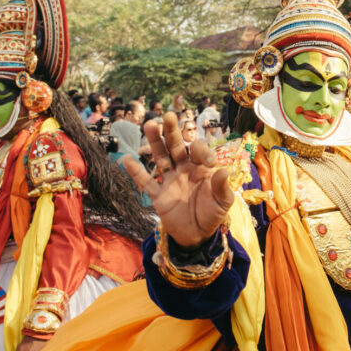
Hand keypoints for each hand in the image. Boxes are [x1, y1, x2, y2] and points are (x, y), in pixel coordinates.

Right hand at [123, 112, 233, 249]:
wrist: (197, 235)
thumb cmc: (212, 215)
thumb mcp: (223, 202)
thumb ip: (222, 187)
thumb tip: (223, 170)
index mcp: (200, 168)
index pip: (198, 151)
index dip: (203, 151)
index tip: (210, 162)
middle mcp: (184, 169)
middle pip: (176, 146)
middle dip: (172, 132)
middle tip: (168, 115)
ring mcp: (170, 180)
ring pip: (160, 158)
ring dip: (155, 142)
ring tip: (149, 125)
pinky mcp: (159, 195)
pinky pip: (146, 182)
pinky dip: (136, 172)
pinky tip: (127, 159)